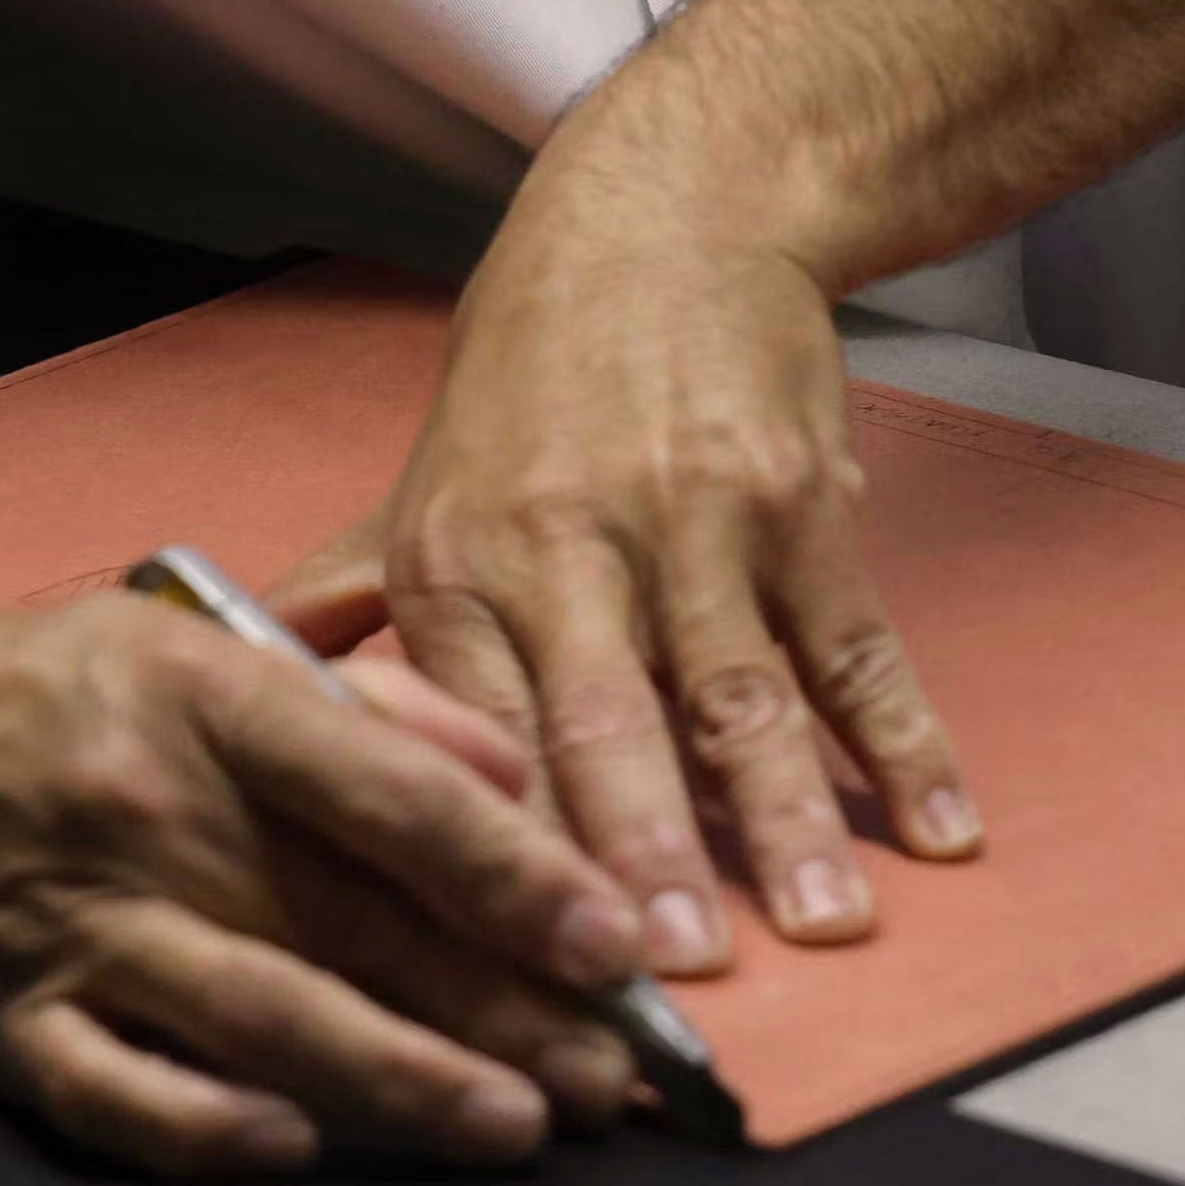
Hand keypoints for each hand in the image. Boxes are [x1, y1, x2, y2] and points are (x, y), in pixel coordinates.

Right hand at [0, 578, 646, 1176]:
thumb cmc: (49, 682)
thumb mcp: (201, 639)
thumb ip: (365, 703)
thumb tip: (513, 773)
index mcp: (206, 702)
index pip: (390, 796)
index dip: (514, 876)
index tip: (611, 942)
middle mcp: (145, 814)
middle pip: (353, 926)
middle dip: (501, 1008)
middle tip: (617, 1072)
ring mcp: (68, 924)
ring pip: (260, 1019)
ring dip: (401, 1079)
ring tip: (517, 1127)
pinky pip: (114, 1095)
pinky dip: (209, 1127)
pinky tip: (306, 1146)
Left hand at [274, 171, 979, 977]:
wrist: (666, 215)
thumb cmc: (535, 369)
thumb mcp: (422, 478)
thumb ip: (345, 606)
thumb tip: (241, 700)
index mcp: (456, 560)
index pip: (469, 731)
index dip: (493, 850)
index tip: (509, 964)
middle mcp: (569, 546)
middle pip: (605, 719)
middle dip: (636, 850)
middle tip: (665, 970)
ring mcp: (695, 523)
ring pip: (741, 693)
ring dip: (786, 817)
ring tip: (824, 926)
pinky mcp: (798, 504)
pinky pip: (855, 641)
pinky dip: (905, 736)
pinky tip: (943, 824)